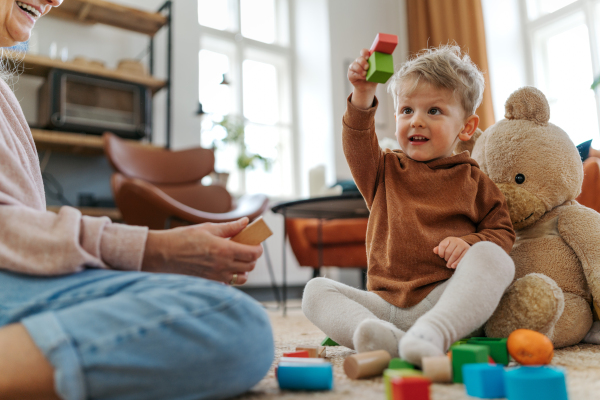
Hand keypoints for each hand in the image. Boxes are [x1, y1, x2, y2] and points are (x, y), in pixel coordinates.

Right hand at [141, 217, 262, 284]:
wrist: (163, 254)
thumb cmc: (183, 238)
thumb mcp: (207, 228)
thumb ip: (230, 227)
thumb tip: (245, 222)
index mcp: (224, 250)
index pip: (253, 253)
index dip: (258, 248)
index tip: (256, 242)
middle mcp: (223, 265)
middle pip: (250, 266)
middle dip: (252, 257)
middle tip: (246, 248)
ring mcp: (217, 276)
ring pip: (242, 278)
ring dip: (244, 269)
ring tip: (237, 259)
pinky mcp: (210, 282)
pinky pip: (229, 283)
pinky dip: (232, 276)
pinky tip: (226, 267)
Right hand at [347, 48, 378, 109]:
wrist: (368, 88)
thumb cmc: (374, 77)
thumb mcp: (379, 71)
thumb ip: (381, 66)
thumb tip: (388, 63)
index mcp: (366, 58)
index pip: (364, 52)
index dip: (365, 53)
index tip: (368, 56)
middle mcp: (359, 61)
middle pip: (359, 58)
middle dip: (363, 62)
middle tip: (367, 67)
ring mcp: (354, 67)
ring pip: (354, 65)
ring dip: (360, 69)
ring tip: (365, 74)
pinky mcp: (351, 74)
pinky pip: (353, 73)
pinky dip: (358, 75)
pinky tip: (363, 77)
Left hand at [433, 237, 469, 268]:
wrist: (465, 247)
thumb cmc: (452, 249)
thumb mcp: (446, 247)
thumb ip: (439, 249)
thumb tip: (434, 250)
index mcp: (449, 239)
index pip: (442, 245)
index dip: (440, 253)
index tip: (441, 257)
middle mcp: (456, 240)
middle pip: (448, 251)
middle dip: (446, 259)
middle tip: (447, 263)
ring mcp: (463, 245)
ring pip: (454, 255)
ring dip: (451, 262)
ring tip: (449, 266)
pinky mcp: (468, 250)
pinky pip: (461, 257)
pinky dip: (456, 263)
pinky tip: (453, 266)